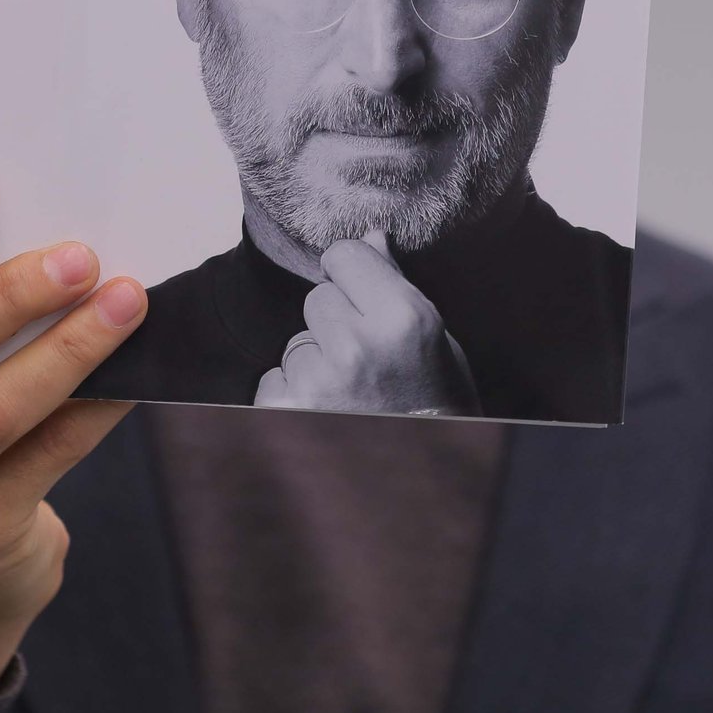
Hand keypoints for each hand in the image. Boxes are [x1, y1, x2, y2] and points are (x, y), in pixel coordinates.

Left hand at [253, 231, 479, 415]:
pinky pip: (274, 378)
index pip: (344, 255)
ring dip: (315, 361)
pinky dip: (294, 394)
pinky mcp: (285, 411)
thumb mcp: (434, 339)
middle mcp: (356, 347)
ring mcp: (317, 381)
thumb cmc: (437, 403)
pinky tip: (329, 412)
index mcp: (402, 319)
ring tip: (351, 393)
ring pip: (295, 340)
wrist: (425, 475)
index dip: (353, 275)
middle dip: (335, 321)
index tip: (363, 296)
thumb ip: (396, 286)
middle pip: (317, 298)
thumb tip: (370, 236)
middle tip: (366, 359)